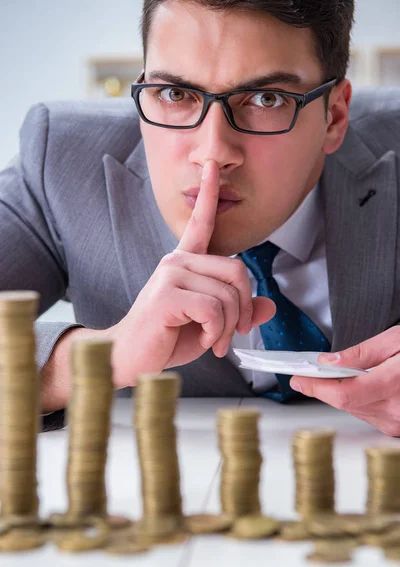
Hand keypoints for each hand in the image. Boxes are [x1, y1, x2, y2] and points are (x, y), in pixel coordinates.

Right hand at [110, 160, 275, 386]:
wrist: (129, 359)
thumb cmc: (165, 338)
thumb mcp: (210, 325)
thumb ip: (238, 312)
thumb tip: (269, 307)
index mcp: (184, 262)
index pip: (201, 222)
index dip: (209, 193)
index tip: (213, 166)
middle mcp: (176, 261)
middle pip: (237, 270)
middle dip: (244, 308)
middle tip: (234, 332)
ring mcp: (170, 274)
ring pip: (227, 295)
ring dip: (228, 327)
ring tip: (212, 341)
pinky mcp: (166, 294)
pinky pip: (214, 309)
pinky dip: (216, 332)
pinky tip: (203, 341)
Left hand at [289, 327, 399, 435]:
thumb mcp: (396, 340)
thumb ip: (360, 353)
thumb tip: (329, 362)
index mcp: (396, 386)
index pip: (342, 393)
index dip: (315, 386)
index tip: (298, 378)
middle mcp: (397, 411)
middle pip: (345, 403)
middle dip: (326, 386)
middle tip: (312, 371)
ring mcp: (398, 423)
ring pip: (354, 410)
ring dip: (343, 393)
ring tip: (347, 374)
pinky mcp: (398, 427)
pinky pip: (368, 415)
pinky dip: (360, 400)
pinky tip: (366, 386)